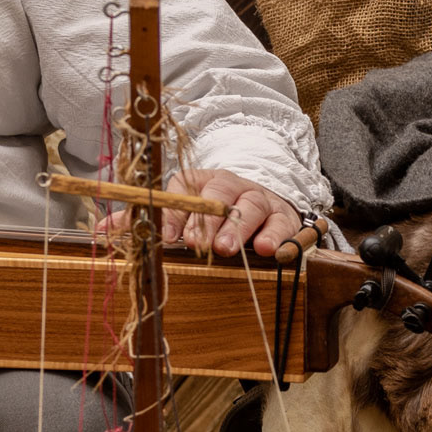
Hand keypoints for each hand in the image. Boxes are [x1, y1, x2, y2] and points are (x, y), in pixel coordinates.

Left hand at [162, 168, 301, 261]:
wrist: (269, 208)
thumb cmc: (226, 214)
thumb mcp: (195, 211)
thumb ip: (170, 219)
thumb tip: (146, 233)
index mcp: (210, 182)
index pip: (189, 188)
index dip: (178, 213)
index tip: (169, 238)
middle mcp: (236, 187)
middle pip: (222, 194)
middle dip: (209, 220)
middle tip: (199, 243)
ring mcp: (263, 200)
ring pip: (253, 205)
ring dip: (239, 228)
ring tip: (226, 248)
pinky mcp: (285, 218)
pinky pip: (283, 224)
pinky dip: (276, 236)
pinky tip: (267, 249)